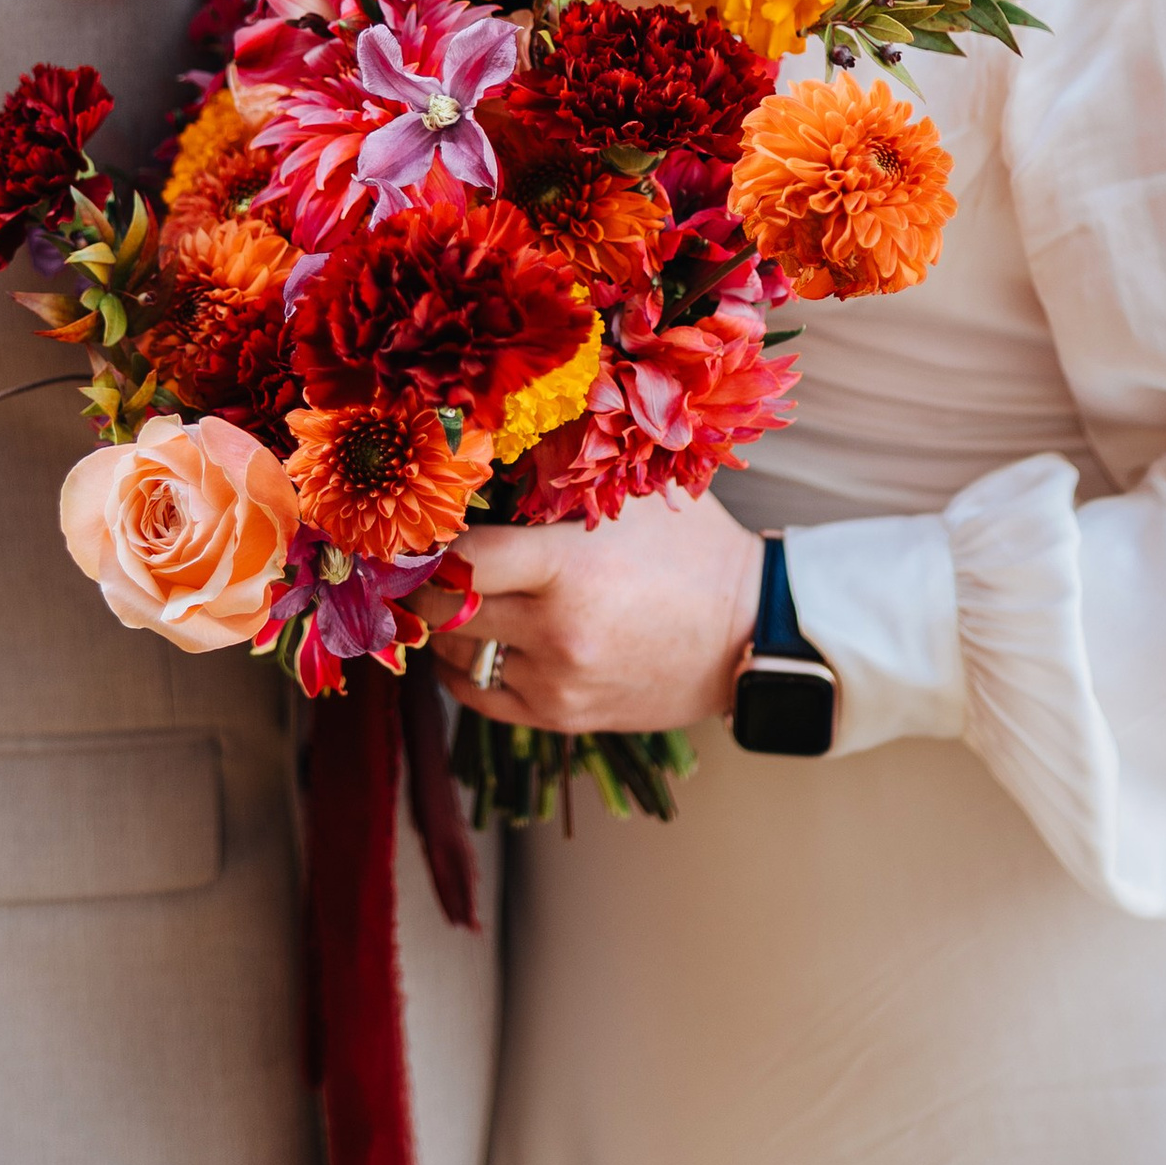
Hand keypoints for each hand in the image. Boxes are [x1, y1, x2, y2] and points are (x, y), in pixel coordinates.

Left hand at [416, 492, 764, 732]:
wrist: (751, 631)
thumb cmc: (692, 548)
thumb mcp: (634, 493)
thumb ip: (563, 470)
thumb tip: (489, 448)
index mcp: (569, 568)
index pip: (463, 558)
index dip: (430, 541)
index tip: (420, 526)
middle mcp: (556, 632)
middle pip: (445, 608)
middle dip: (423, 580)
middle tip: (415, 559)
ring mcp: (558, 682)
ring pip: (454, 654)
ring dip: (441, 623)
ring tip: (449, 591)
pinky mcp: (562, 716)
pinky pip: (477, 694)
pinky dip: (460, 665)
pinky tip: (467, 638)